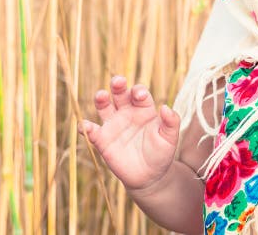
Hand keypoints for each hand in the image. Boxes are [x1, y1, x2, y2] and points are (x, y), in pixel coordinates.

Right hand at [80, 76, 179, 191]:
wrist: (149, 176)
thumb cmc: (161, 153)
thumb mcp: (170, 138)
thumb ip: (171, 122)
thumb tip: (166, 107)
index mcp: (144, 109)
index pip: (139, 94)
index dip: (138, 91)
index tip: (139, 95)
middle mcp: (127, 112)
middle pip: (120, 93)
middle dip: (118, 85)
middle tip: (118, 81)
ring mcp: (113, 125)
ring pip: (104, 106)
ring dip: (100, 99)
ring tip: (101, 96)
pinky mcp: (102, 140)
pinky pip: (91, 131)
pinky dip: (86, 127)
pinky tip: (86, 126)